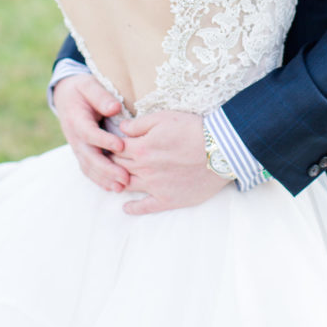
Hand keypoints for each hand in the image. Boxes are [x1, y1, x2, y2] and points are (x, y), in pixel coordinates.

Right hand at [53, 74, 128, 192]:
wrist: (66, 97)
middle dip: (107, 168)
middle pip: (89, 156)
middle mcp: (75, 137)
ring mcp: (77, 147)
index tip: (121, 145)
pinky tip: (113, 188)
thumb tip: (114, 108)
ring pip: (88, 167)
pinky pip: (89, 170)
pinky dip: (100, 180)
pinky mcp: (82, 154)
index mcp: (76, 119)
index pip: (89, 133)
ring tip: (121, 187)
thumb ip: (100, 96)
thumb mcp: (89, 85)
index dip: (104, 140)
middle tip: (125, 177)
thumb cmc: (82, 90)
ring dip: (104, 179)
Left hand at [114, 110, 228, 214]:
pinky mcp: (168, 199)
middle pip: (118, 166)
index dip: (110, 146)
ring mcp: (155, 186)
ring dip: (117, 182)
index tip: (107, 146)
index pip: (116, 149)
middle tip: (106, 162)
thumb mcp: (164, 118)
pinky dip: (133, 208)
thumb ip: (139, 124)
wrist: (220, 149)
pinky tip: (126, 207)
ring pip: (127, 185)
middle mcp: (144, 169)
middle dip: (111, 162)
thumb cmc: (193, 129)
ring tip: (113, 180)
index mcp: (141, 148)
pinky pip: (145, 207)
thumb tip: (121, 129)